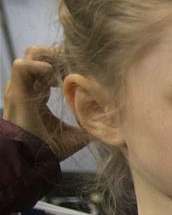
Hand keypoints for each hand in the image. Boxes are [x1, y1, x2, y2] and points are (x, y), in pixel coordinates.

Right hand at [2, 45, 88, 159]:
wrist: (32, 160)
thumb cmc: (50, 149)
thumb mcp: (76, 135)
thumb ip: (89, 126)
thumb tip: (112, 127)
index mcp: (38, 95)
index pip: (50, 67)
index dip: (67, 63)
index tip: (82, 68)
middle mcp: (28, 88)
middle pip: (42, 55)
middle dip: (61, 54)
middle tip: (78, 63)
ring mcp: (20, 88)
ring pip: (32, 54)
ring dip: (52, 56)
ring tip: (68, 69)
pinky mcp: (16, 91)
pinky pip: (21, 66)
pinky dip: (39, 66)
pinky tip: (55, 77)